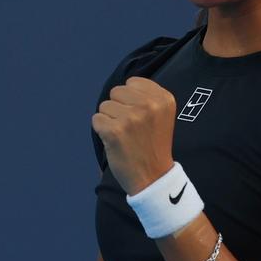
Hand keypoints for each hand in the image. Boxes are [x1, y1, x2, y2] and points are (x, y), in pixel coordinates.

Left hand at [92, 77, 175, 194]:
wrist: (153, 178)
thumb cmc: (154, 146)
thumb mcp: (161, 116)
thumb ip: (146, 97)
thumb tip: (122, 87)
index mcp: (164, 98)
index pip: (133, 82)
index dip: (131, 100)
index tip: (140, 117)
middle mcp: (149, 105)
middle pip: (117, 91)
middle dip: (119, 108)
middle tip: (131, 129)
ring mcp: (131, 118)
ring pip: (104, 106)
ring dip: (110, 120)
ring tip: (124, 136)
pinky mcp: (114, 131)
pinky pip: (96, 120)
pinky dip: (101, 131)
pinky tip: (115, 142)